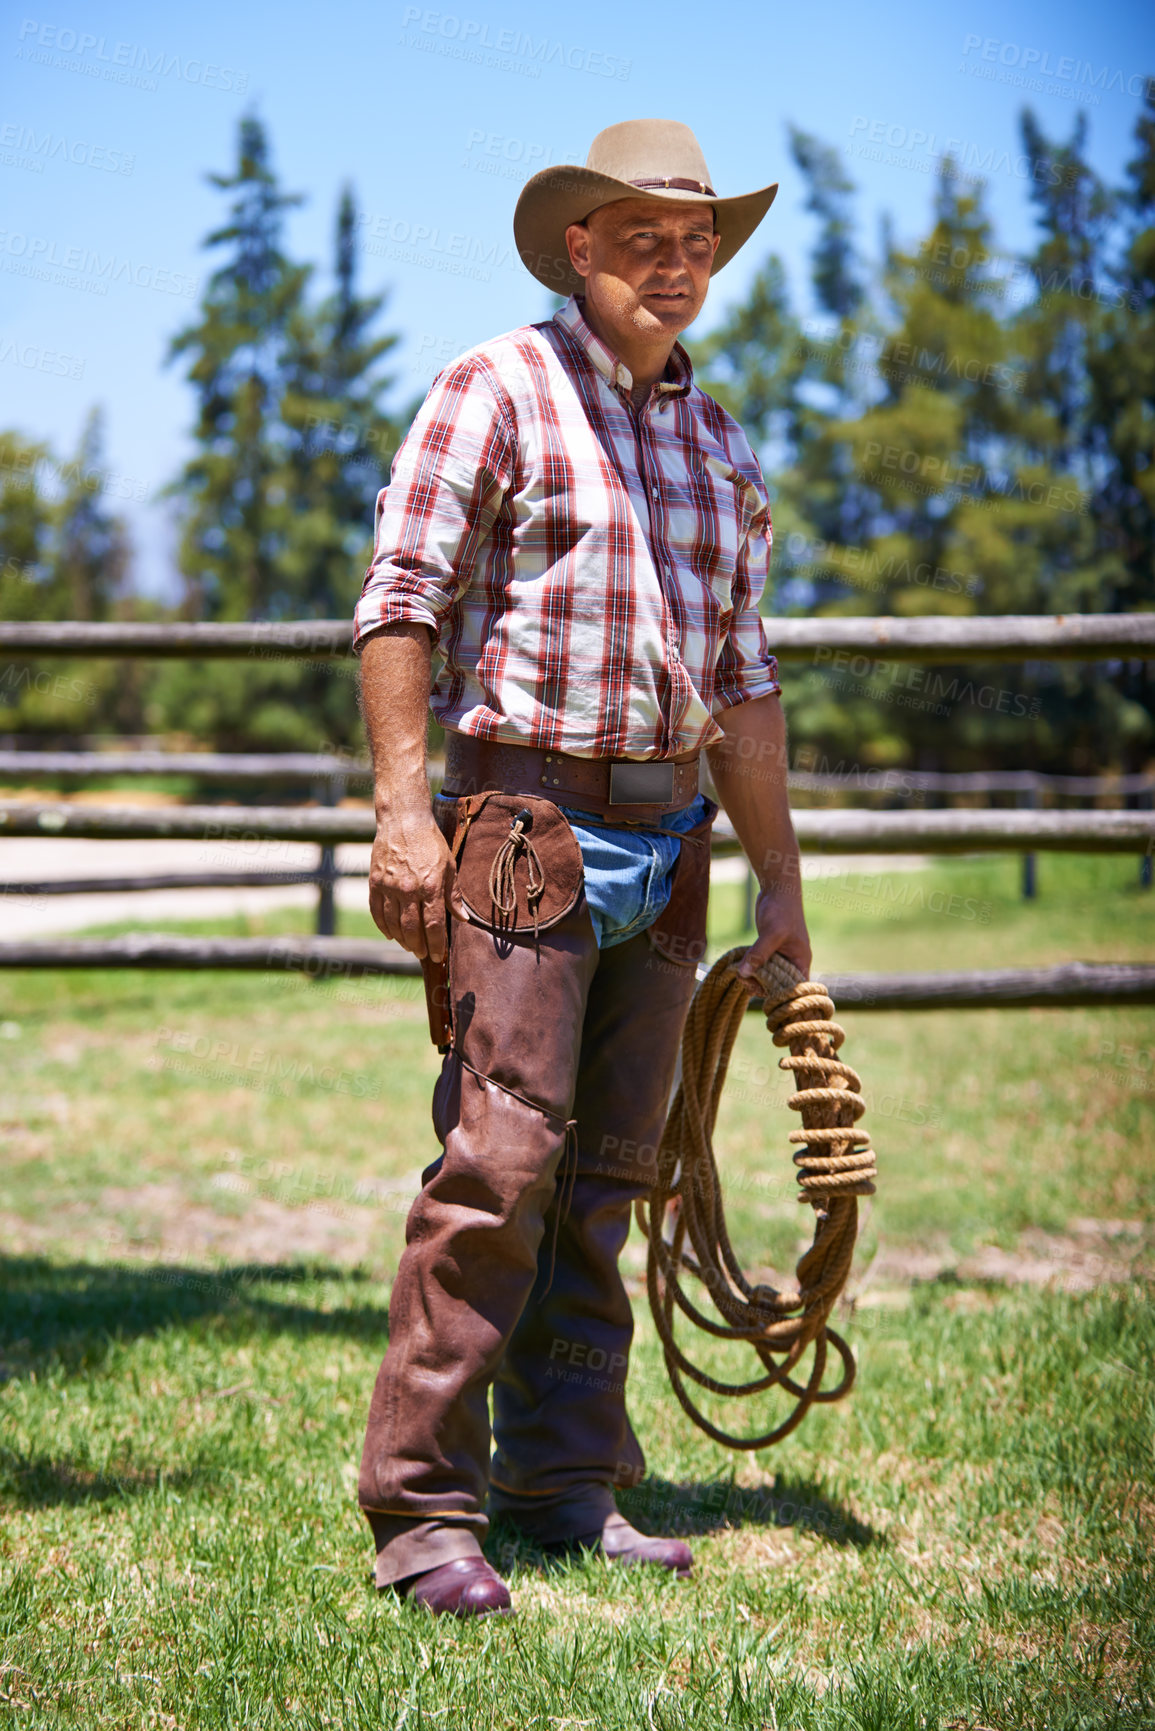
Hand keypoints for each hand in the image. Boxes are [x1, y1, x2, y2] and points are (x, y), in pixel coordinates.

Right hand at [368, 805, 457, 963]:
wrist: (403, 820)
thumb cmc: (430, 843)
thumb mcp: (449, 866)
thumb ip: (454, 895)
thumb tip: (463, 918)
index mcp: (430, 886)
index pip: (434, 925)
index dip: (436, 945)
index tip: (439, 957)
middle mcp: (408, 889)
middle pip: (412, 929)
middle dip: (419, 947)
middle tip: (424, 954)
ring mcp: (389, 887)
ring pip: (393, 924)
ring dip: (402, 939)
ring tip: (409, 946)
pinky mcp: (375, 882)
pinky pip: (377, 912)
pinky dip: (383, 926)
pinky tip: (390, 935)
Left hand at [733, 883, 811, 984]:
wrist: (777, 888)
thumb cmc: (781, 910)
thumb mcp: (771, 933)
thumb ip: (759, 954)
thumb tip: (744, 974)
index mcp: (800, 960)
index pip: (795, 988)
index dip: (781, 995)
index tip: (760, 991)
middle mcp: (792, 960)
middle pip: (778, 984)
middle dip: (761, 985)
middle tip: (743, 981)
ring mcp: (780, 954)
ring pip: (767, 974)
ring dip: (753, 976)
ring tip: (738, 974)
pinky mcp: (769, 947)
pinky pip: (761, 963)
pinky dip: (751, 966)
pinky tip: (739, 965)